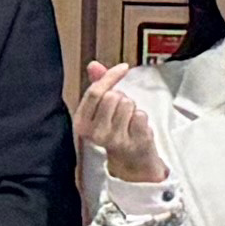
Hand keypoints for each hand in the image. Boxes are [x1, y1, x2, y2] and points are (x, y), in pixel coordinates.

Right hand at [75, 58, 171, 186]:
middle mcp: (94, 133)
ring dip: (132, 109)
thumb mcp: (103, 108)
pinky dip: (142, 118)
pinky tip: (137, 129)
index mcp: (81, 123)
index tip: (123, 68)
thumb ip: (98, 85)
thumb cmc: (116, 130)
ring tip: (129, 121)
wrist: (131, 161)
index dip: (110, 76)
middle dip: (122, 98)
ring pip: (127, 104)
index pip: (95, 92)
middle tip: (122, 111)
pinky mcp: (131, 143)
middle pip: (113, 96)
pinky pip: (140, 116)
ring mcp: (113, 140)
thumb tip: (93, 64)